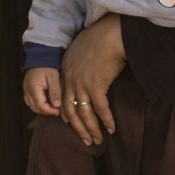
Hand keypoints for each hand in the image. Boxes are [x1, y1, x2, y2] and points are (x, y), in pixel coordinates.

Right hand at [23, 66, 61, 115]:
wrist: (41, 56)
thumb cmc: (47, 65)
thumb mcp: (54, 77)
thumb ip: (55, 92)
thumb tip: (57, 105)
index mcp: (33, 87)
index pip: (40, 105)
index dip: (49, 111)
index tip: (58, 111)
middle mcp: (27, 90)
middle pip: (35, 107)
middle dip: (46, 111)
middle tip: (56, 111)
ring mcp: (26, 89)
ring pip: (31, 105)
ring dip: (41, 108)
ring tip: (51, 108)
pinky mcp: (27, 88)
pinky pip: (30, 101)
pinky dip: (37, 104)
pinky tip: (45, 103)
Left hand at [60, 15, 124, 145]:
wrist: (110, 33)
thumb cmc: (100, 38)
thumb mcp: (81, 50)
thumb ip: (79, 64)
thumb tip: (86, 73)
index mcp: (65, 72)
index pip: (63, 99)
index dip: (68, 115)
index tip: (73, 124)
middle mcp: (70, 80)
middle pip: (70, 112)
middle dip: (79, 129)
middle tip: (87, 141)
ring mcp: (82, 84)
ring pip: (84, 114)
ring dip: (92, 129)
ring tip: (98, 140)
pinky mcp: (96, 86)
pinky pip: (101, 109)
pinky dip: (106, 121)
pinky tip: (111, 128)